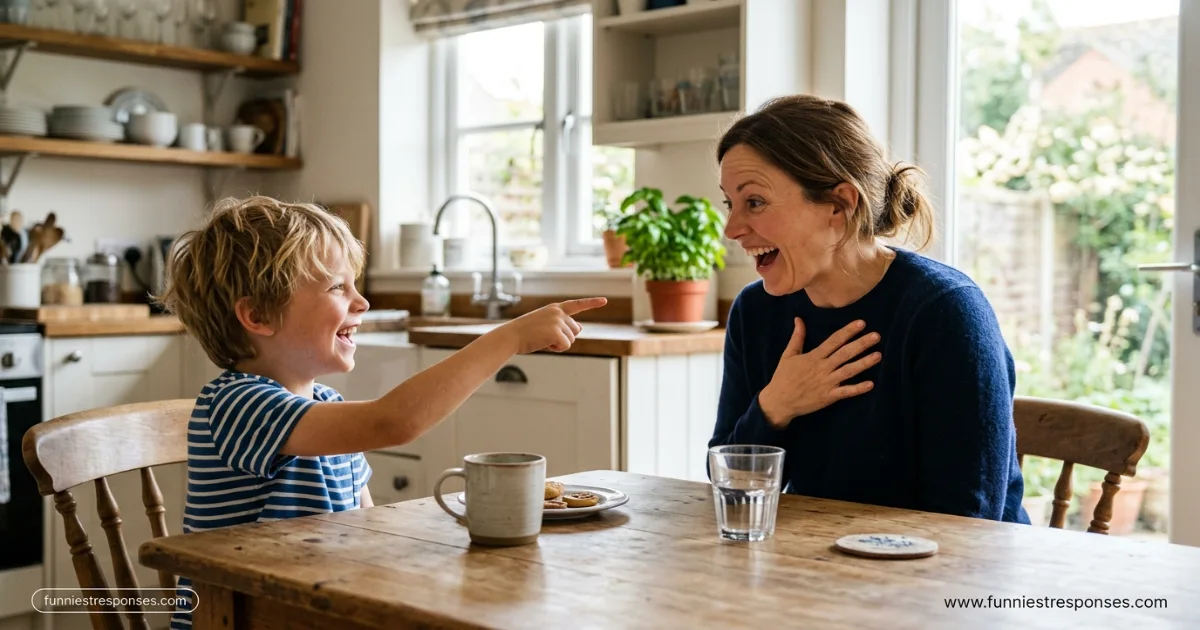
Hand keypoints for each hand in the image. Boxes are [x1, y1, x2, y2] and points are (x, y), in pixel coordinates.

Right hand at [496, 297, 607, 353]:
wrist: (511, 336)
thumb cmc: (525, 332)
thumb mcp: (544, 323)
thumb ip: (562, 323)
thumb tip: (580, 327)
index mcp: (555, 308)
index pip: (577, 304)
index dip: (592, 303)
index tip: (604, 301)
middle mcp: (558, 312)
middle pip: (576, 329)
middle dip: (565, 336)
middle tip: (546, 337)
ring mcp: (558, 321)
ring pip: (571, 339)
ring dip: (559, 344)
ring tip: (542, 339)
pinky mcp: (557, 332)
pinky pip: (566, 346)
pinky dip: (557, 348)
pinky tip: (544, 344)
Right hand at [758, 318, 881, 427]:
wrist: (779, 402)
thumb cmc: (783, 377)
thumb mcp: (788, 355)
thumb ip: (797, 337)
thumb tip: (799, 319)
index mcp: (814, 357)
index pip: (834, 341)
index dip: (848, 331)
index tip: (861, 323)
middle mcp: (822, 368)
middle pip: (845, 354)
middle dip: (861, 344)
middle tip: (876, 336)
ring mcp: (826, 383)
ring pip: (848, 371)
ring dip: (864, 363)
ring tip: (878, 355)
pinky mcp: (828, 397)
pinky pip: (845, 392)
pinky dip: (858, 389)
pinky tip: (871, 384)